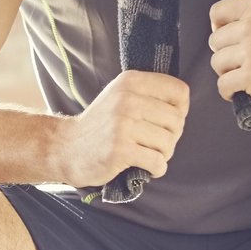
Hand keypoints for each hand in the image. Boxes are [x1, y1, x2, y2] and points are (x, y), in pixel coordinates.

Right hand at [54, 70, 189, 188]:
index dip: (180, 110)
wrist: (66, 148)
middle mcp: (127, 99)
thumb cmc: (101, 125)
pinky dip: (157, 169)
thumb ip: (149, 94)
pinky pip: (158, 162)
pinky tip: (145, 167)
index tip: (165, 121)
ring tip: (146, 153)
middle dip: (171, 137)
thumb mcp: (120, 96)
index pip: (180, 91)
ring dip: (163, 154)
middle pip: (177, 120)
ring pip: (169, 142)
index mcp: (131, 81)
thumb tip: (183, 108)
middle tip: (153, 143)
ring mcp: (123, 124)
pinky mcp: (121, 150)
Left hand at [207, 0, 250, 121]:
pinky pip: (223, 84)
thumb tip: (221, 23)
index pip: (217, 12)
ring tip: (244, 76)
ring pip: (217, 62)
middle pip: (215, 40)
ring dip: (227, 73)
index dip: (218, 28)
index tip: (228, 40)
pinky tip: (240, 91)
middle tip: (242, 63)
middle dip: (225, 54)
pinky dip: (228, 91)